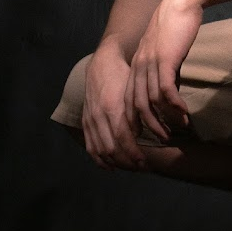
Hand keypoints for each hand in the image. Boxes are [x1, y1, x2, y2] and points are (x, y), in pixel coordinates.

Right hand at [82, 47, 147, 171]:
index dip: (134, 154)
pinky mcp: (85, 121)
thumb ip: (135, 112)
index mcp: (113, 107)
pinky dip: (99, 159)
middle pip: (111, 149)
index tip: (145, 163)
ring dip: (115, 163)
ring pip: (100, 150)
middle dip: (127, 162)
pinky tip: (110, 167)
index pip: (123, 139)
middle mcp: (99, 115)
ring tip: (129, 167)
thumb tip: (138, 134)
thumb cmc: (124, 75)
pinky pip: (90, 146)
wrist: (103, 62)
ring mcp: (90, 119)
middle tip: (141, 168)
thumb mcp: (133, 91)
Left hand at [128, 0, 202, 141]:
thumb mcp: (165, 50)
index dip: (134, 119)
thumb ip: (163, 69)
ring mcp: (150, 63)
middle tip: (161, 140)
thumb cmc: (176, 24)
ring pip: (150, 101)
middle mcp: (139, 66)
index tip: (144, 135)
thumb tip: (169, 89)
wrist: (181, 1)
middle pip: (136, 105)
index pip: (129, 99)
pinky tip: (183, 114)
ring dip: (163, 119)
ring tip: (175, 130)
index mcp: (137, 64)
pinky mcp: (164, 59)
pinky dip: (174, 105)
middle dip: (147, 126)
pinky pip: (165, 89)